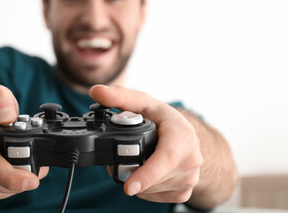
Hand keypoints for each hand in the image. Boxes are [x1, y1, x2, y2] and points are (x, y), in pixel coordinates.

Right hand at [0, 85, 48, 202]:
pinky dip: (12, 184)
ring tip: (19, 158)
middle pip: (3, 180)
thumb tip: (7, 116)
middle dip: (24, 176)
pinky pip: (2, 193)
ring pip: (6, 188)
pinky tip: (9, 168)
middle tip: (36, 168)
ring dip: (20, 177)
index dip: (13, 176)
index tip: (32, 180)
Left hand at [90, 85, 202, 202]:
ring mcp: (190, 177)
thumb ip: (119, 97)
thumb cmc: (163, 119)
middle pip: (153, 177)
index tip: (128, 187)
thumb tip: (96, 91)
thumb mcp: (143, 103)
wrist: (186, 137)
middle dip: (132, 172)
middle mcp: (191, 158)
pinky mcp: (185, 192)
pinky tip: (146, 174)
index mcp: (182, 134)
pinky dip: (146, 189)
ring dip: (138, 181)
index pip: (167, 158)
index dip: (147, 174)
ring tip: (136, 163)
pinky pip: (157, 196)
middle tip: (119, 160)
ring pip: (152, 189)